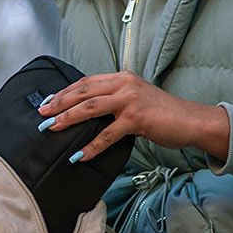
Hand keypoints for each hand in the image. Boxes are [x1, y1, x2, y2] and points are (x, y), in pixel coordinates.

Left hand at [37, 71, 229, 162]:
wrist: (190, 120)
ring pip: (90, 108)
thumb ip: (115, 100)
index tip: (48, 102)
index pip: (86, 82)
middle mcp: (124, 84)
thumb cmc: (163, 114)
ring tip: (51, 128)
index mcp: (122, 77)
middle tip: (41, 115)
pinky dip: (91, 146)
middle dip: (59, 104)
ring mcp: (130, 100)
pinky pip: (108, 134)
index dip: (64, 92)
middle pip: (83, 92)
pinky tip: (79, 155)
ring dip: (67, 119)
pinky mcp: (137, 118)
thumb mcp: (136, 99)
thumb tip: (88, 113)